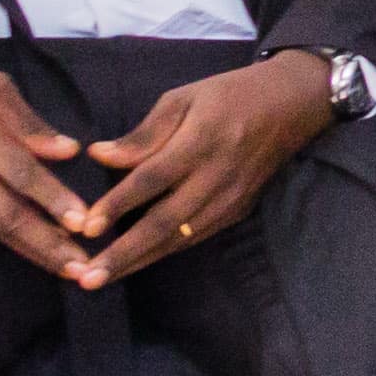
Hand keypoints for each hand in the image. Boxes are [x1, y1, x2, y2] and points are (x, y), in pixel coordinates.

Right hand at [0, 48, 108, 284]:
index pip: (20, 173)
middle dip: (46, 243)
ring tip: (64, 268)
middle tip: (83, 268)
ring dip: (30, 249)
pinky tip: (29, 249)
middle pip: (7, 212)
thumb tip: (68, 151)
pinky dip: (5, 238)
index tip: (83, 222)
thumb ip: (27, 120)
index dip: (52, 199)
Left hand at [68, 52, 344, 285]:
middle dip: (123, 253)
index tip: (85, 228)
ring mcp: (229, 200)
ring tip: (101, 279)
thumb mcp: (182, 98)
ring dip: (138, 261)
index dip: (118, 204)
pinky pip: (194, 238)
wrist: (290, 107)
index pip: (152, 179)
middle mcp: (216, 178)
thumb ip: (142, 133)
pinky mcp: (237, 212)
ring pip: (178, 239)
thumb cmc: (227, 96)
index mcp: (200, 141)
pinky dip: (162, 253)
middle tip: (87, 278)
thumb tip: (99, 155)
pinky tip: (135, 263)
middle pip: (163, 223)